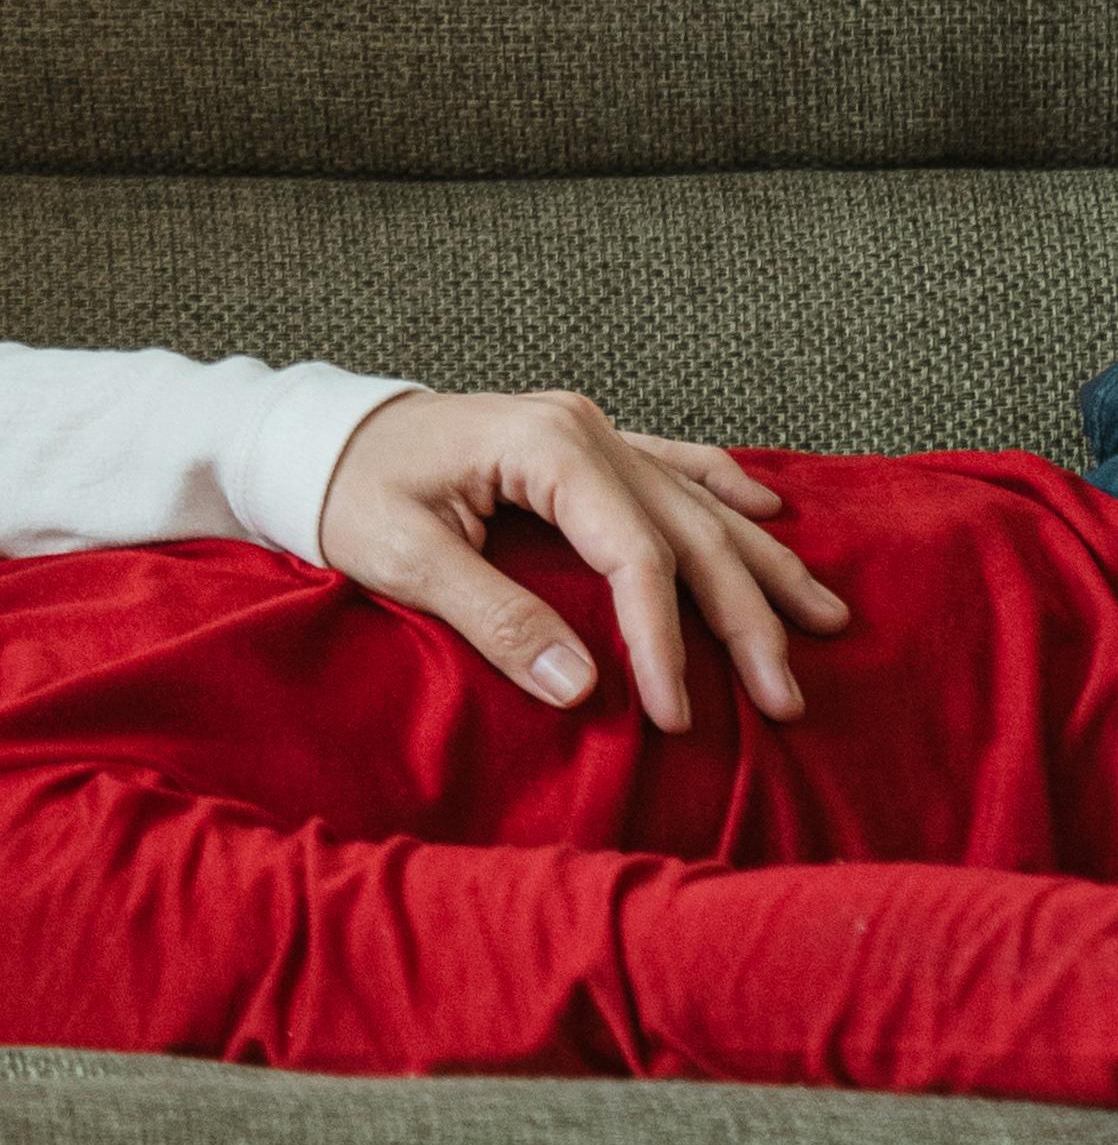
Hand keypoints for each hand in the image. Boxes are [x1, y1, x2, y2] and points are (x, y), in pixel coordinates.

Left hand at [315, 389, 850, 729]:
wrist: (318, 437)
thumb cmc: (349, 492)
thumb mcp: (403, 558)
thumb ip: (494, 618)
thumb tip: (581, 691)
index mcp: (544, 447)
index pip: (635, 554)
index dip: (664, 639)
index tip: (677, 713)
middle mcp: (583, 430)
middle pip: (688, 532)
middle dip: (744, 618)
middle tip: (787, 697)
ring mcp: (589, 432)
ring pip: (699, 505)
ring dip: (761, 565)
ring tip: (826, 620)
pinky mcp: (583, 446)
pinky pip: (675, 467)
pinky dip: (725, 494)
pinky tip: (770, 518)